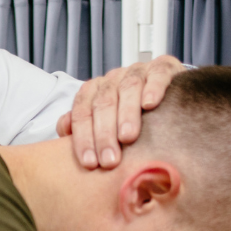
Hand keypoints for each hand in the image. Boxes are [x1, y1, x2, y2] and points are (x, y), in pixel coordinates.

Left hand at [58, 54, 188, 168]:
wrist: (167, 92)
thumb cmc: (129, 113)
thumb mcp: (103, 120)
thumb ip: (81, 125)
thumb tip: (64, 130)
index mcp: (94, 90)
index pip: (83, 112)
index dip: (83, 138)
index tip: (89, 163)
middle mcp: (114, 79)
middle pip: (104, 103)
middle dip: (104, 134)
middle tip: (109, 160)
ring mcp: (138, 71)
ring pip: (128, 88)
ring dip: (126, 114)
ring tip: (127, 137)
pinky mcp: (164, 67)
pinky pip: (157, 75)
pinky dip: (152, 88)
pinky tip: (150, 104)